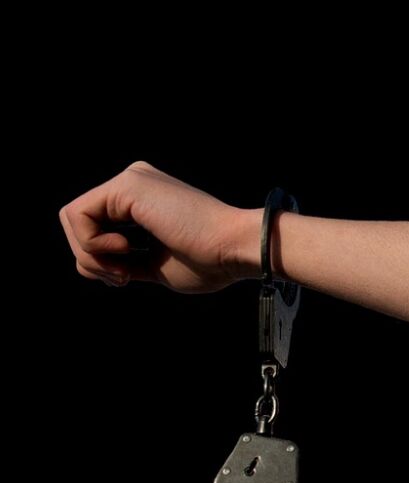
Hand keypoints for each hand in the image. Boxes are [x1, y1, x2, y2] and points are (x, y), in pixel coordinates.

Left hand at [60, 160, 254, 293]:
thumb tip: (89, 263)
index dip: (98, 260)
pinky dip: (92, 243)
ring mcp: (129, 180)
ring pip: (72, 219)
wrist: (236, 248)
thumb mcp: (154, 265)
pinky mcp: (127, 185)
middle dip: (90, 259)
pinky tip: (125, 250)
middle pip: (77, 222)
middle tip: (121, 278)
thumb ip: (123, 260)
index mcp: (142, 199)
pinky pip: (78, 216)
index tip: (125, 278)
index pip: (93, 226)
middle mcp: (133, 182)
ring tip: (123, 270)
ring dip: (90, 255)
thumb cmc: (210, 261)